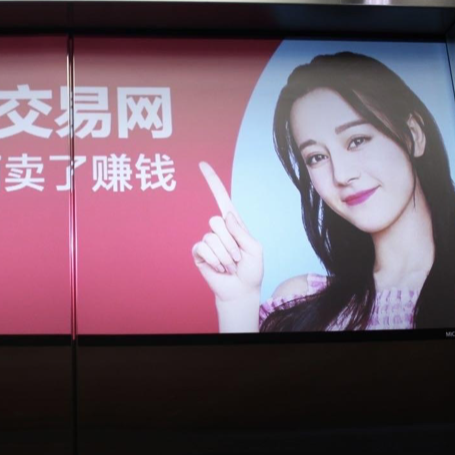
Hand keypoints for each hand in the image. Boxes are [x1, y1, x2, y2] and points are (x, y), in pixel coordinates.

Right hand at [192, 162, 263, 304]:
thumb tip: (226, 215)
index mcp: (234, 224)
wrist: (240, 291)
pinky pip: (203, 248)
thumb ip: (241, 231)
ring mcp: (207, 240)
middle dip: (230, 243)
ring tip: (229, 266)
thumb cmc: (250, 270)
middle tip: (236, 258)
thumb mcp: (255, 249)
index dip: (212, 182)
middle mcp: (219, 229)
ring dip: (224, 256)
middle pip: (216, 221)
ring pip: (212, 238)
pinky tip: (219, 268)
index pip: (222, 198)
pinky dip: (215, 261)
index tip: (202, 164)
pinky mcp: (199, 252)